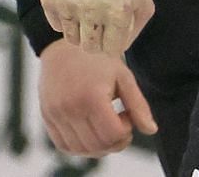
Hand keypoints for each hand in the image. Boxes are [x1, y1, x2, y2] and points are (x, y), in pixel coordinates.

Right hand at [37, 38, 156, 156]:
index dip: (127, 131)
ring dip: (99, 146)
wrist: (66, 50)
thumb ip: (138, 105)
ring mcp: (55, 115)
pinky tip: (92, 132)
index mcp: (92, 97)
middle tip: (121, 122)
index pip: (113, 134)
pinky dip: (81, 147)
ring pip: (80, 150)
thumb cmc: (100, 61)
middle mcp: (70, 109)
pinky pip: (64, 146)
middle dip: (115, 141)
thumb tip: (151, 130)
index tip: (128, 114)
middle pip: (98, 145)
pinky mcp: (47, 119)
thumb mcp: (124, 78)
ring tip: (107, 126)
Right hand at [39, 0, 154, 56]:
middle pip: (89, 48)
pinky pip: (56, 25)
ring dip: (80, 30)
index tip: (112, 35)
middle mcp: (92, 10)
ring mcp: (68, 5)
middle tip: (99, 24)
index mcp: (119, 11)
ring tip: (88, 9)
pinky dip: (65, 18)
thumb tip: (119, 49)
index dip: (112, 45)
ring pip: (71, 39)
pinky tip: (74, 0)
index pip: (111, 50)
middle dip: (96, 40)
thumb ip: (135, 26)